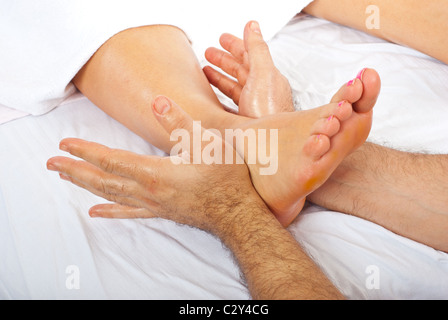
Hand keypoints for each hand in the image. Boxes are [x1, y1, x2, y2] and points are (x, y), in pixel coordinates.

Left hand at [46, 96, 257, 233]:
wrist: (239, 212)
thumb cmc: (225, 176)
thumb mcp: (205, 142)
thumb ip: (178, 121)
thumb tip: (156, 99)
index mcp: (155, 172)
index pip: (111, 160)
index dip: (86, 151)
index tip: (65, 145)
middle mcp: (148, 190)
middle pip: (103, 180)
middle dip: (76, 170)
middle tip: (52, 165)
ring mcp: (153, 204)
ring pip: (112, 196)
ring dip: (87, 186)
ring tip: (67, 180)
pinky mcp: (162, 211)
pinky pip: (129, 213)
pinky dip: (111, 212)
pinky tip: (97, 212)